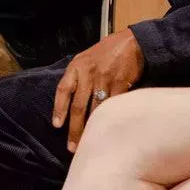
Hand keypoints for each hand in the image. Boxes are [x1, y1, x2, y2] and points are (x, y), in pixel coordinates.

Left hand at [52, 29, 144, 151]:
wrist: (132, 42)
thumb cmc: (107, 52)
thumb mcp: (85, 58)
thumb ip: (77, 77)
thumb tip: (69, 102)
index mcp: (76, 66)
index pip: (63, 89)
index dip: (58, 108)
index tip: (57, 125)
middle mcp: (88, 73)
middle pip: (78, 106)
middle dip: (75, 129)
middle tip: (73, 147)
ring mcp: (104, 79)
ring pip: (95, 110)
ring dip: (91, 130)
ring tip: (89, 145)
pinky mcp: (120, 84)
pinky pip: (113, 106)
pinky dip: (110, 120)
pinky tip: (108, 131)